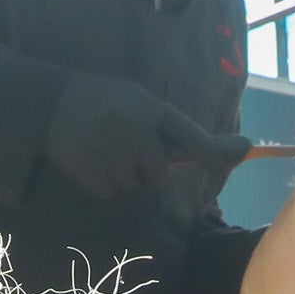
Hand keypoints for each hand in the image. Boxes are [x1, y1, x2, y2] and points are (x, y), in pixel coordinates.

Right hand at [40, 77, 249, 234]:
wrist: (49, 102)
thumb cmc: (105, 101)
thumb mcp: (141, 103)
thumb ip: (179, 131)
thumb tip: (245, 148)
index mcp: (153, 111)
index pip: (193, 139)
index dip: (213, 159)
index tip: (222, 171)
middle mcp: (136, 132)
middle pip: (160, 176)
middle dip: (148, 171)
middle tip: (127, 148)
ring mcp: (113, 155)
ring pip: (132, 186)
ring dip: (122, 175)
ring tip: (102, 147)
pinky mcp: (92, 174)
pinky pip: (110, 192)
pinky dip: (102, 181)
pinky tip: (89, 157)